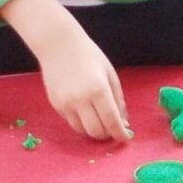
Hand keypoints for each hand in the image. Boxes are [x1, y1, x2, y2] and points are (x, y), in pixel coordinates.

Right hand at [15, 0, 129, 140]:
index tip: (126, 138)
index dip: (120, 134)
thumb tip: (123, 122)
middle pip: (96, 131)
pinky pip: (71, 122)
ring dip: (93, 130)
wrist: (58, 44)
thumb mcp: (110, 74)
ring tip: (99, 121)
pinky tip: (85, 111)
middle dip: (107, 135)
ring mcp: (66, 104)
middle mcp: (81, 100)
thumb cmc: (88, 55)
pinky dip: (81, 122)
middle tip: (112, 129)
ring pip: (82, 131)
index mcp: (99, 90)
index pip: (112, 121)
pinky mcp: (56, 105)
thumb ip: (118, 99)